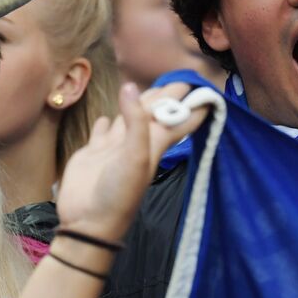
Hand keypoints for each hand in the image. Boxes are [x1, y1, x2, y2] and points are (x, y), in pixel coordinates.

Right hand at [54, 83, 206, 242]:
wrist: (88, 222)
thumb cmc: (119, 192)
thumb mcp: (135, 156)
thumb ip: (136, 121)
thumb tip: (130, 86)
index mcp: (156, 142)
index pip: (182, 118)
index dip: (195, 103)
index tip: (209, 85)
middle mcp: (139, 141)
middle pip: (157, 111)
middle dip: (168, 94)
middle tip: (180, 74)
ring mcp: (116, 146)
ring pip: (130, 117)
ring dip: (139, 103)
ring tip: (146, 87)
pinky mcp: (94, 151)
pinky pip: (102, 131)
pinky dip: (105, 123)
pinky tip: (106, 118)